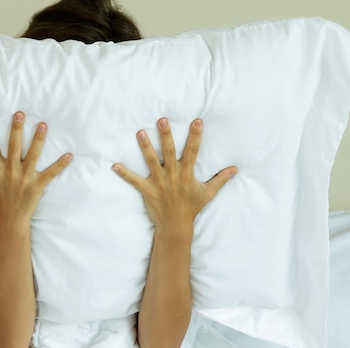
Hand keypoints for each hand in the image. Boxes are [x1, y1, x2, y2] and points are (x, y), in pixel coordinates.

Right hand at [0, 112, 72, 224]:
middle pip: (14, 147)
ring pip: (33, 155)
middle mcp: (10, 172)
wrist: (9, 222)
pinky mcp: (37, 185)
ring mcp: (25, 178)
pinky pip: (51, 173)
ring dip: (38, 140)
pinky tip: (70, 155)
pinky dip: (61, 165)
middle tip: (20, 113)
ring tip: (43, 124)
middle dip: (16, 129)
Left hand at [112, 118, 236, 228]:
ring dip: (145, 147)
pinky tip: (114, 165)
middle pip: (169, 151)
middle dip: (166, 135)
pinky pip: (134, 181)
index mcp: (187, 173)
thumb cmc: (191, 207)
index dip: (195, 136)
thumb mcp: (208, 193)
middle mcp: (173, 175)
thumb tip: (235, 169)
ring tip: (140, 132)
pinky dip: (124, 174)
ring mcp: (159, 182)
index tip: (197, 121)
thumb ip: (220, 179)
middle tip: (162, 120)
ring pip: (151, 161)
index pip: (192, 151)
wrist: (176, 225)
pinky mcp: (147, 190)